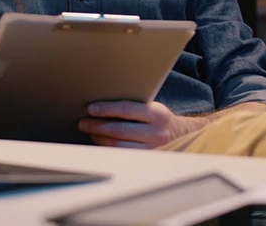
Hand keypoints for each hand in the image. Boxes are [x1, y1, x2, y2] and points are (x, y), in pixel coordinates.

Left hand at [78, 100, 195, 148]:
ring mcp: (153, 149)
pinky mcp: (147, 160)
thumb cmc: (158, 118)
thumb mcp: (151, 106)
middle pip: (119, 130)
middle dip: (97, 126)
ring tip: (90, 132)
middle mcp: (156, 133)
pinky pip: (123, 156)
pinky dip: (108, 149)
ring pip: (119, 145)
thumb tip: (100, 105)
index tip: (91, 109)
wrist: (182, 135)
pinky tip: (100, 143)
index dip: (106, 109)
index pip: (126, 110)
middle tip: (84, 123)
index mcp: (157, 114)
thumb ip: (132, 106)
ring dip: (100, 139)